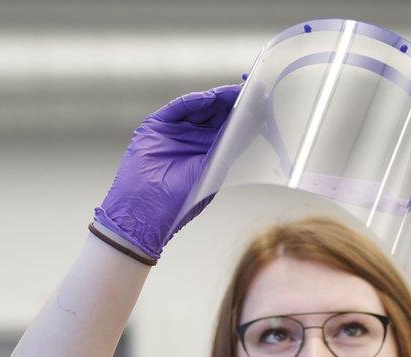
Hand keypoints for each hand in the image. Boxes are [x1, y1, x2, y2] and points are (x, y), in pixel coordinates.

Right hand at [93, 83, 240, 260]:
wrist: (147, 210)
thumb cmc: (182, 199)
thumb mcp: (215, 170)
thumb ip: (231, 147)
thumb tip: (252, 126)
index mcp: (210, 151)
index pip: (231, 127)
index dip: (246, 115)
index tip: (262, 103)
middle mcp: (194, 138)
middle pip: (217, 113)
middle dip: (234, 102)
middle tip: (252, 91)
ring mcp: (175, 131)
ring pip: (200, 107)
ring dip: (218, 98)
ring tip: (235, 92)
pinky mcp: (156, 126)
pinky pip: (178, 108)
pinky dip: (194, 102)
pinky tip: (210, 98)